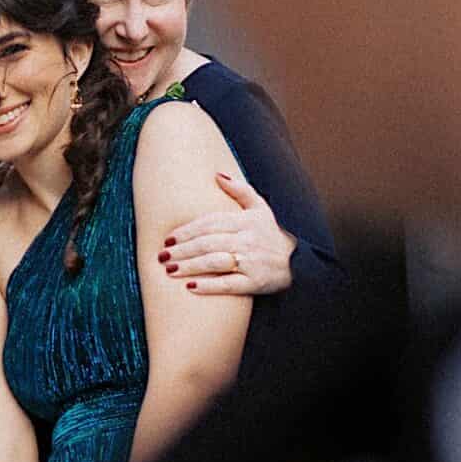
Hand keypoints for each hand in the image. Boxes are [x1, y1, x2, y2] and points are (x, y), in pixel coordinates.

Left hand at [158, 171, 294, 294]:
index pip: (210, 223)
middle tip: (162, 256)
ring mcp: (251, 262)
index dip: (188, 230)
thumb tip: (217, 174)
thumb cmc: (271, 234)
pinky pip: (228, 285)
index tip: (169, 237)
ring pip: (215, 262)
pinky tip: (190, 287)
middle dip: (183, 250)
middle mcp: (248, 240)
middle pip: (208, 243)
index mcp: (246, 221)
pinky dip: (209, 286)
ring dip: (190, 266)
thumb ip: (240, 190)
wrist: (299, 263)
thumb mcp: (261, 208)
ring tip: (169, 270)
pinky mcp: (254, 283)